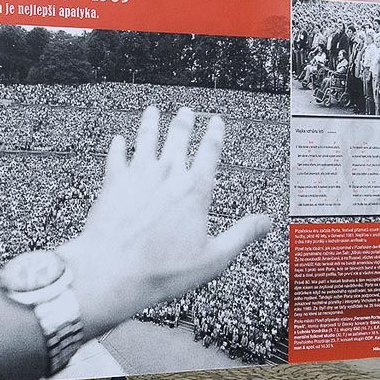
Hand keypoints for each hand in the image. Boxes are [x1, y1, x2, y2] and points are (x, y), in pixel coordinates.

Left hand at [57, 106, 271, 338]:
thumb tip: (267, 222)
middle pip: (177, 138)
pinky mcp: (112, 183)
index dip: (214, 134)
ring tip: (152, 111)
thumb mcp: (213, 257)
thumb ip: (241, 235)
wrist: (114, 269)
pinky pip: (116, 157)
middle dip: (184, 121)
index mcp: (195, 189)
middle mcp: (168, 174)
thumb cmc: (163, 269)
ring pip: (146, 139)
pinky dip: (118, 146)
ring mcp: (138, 175)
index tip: (216, 121)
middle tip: (185, 110)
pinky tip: (118, 140)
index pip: (209, 152)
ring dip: (150, 123)